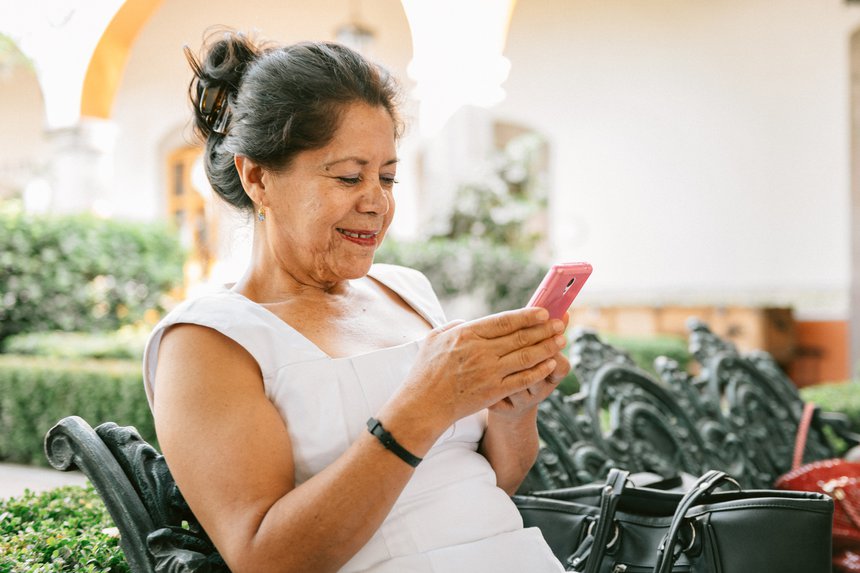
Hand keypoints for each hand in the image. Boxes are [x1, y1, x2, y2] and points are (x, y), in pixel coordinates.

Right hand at [394, 307, 566, 430]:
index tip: (543, 311)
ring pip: (526, 356)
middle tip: (561, 323)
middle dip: (544, 329)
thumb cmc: (426, 371)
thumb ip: (454, 326)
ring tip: (561, 340)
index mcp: (467, 334)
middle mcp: (481, 351)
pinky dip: (539, 370)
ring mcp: (489, 372)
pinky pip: (522, 379)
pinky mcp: (494, 391)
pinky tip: (550, 364)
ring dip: (547, 347)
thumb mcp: (434, 338)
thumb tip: (468, 322)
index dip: (526, 315)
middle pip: (520, 337)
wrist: (424, 405)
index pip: (504, 321)